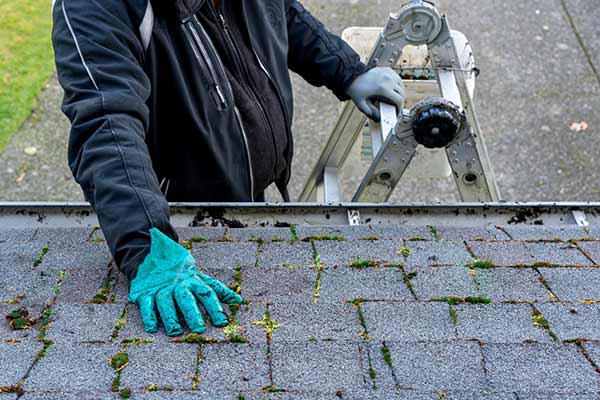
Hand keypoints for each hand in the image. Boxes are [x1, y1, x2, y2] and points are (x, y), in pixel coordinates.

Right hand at [128, 228, 242, 335]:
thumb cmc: (183, 273)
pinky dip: (148, 315)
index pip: (206, 293)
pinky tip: (152, 328)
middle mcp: (178, 284)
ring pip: (165, 302)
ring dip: (170, 317)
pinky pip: (146, 303)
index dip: (215, 307)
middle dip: (193, 313)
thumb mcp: (200, 277)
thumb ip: (218, 290)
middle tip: (199, 328)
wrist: (152, 255)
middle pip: (186, 298)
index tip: (222, 322)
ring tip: (176, 332)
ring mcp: (160, 288)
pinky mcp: (145, 292)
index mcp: (194, 280)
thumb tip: (239, 300)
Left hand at [346, 67, 404, 121]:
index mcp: (383, 88)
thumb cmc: (356, 88)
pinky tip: (392, 88)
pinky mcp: (387, 70)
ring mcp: (388, 73)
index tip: (397, 110)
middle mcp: (388, 80)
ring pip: (401, 85)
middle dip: (400, 100)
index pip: (399, 99)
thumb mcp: (361, 104)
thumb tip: (379, 118)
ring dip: (399, 92)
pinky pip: (397, 78)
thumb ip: (371, 112)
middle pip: (401, 93)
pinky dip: (397, 84)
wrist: (351, 75)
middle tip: (395, 105)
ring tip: (394, 98)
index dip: (399, 107)